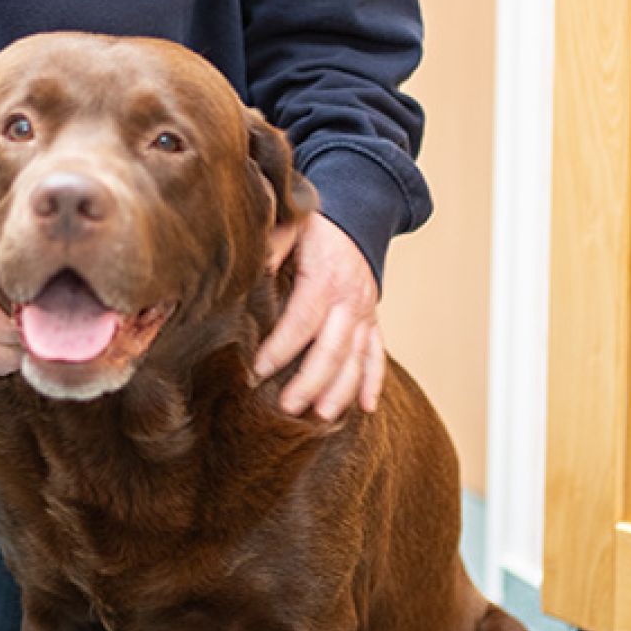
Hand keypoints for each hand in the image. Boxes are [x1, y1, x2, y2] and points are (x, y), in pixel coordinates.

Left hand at [253, 212, 383, 419]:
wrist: (358, 214)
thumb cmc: (318, 224)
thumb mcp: (292, 224)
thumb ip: (272, 244)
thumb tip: (252, 264)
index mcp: (325, 278)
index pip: (302, 320)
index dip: (281, 347)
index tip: (259, 369)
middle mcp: (350, 300)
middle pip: (332, 349)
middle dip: (310, 381)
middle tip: (288, 407)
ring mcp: (365, 312)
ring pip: (357, 358)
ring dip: (341, 390)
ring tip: (322, 416)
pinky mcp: (372, 318)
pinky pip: (377, 353)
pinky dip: (373, 380)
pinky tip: (366, 407)